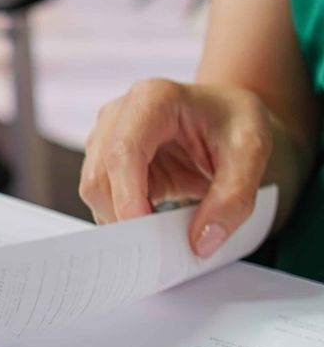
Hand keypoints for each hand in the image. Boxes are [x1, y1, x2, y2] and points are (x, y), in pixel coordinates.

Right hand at [79, 79, 271, 256]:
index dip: (127, 195)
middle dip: (124, 215)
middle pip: (100, 176)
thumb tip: (201, 242)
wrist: (222, 112)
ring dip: (123, 218)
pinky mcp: (104, 161)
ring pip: (94, 190)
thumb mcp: (252, 151)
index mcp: (153, 99)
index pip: (123, 150)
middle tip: (161, 248)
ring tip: (163, 233)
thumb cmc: (232, 122)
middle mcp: (117, 115)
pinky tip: (153, 222)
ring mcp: (105, 137)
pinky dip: (123, 217)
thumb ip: (233, 197)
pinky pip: (102, 198)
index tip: (143, 232)